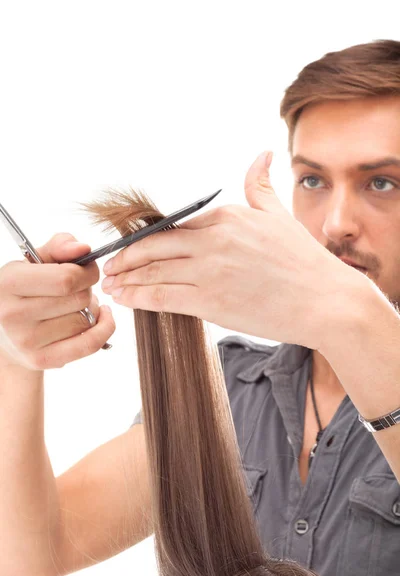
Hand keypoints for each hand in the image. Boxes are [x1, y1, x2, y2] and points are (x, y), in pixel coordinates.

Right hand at [0, 234, 114, 369]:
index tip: (87, 270)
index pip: (66, 279)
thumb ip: (60, 246)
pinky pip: (89, 344)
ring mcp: (26, 341)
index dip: (87, 272)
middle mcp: (13, 314)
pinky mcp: (41, 360)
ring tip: (74, 306)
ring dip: (90, 310)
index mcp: (9, 282)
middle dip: (88, 290)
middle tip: (78, 289)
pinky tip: (101, 317)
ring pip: (85, 320)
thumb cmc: (25, 290)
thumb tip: (84, 248)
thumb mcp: (33, 261)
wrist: (3, 331)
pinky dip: (103, 329)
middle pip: (79, 299)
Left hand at [101, 152, 361, 348]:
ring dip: (126, 279)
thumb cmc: (304, 262)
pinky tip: (125, 299)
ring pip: (153, 271)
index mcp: (225, 216)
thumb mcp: (279, 215)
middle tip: (108, 267)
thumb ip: (259, 186)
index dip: (144, 238)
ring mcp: (209, 270)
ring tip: (110, 285)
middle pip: (153, 246)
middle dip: (125, 258)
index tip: (129, 246)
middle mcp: (212, 239)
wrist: (325, 302)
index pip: (171, 226)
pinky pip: (162, 296)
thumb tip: (261, 154)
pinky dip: (138, 297)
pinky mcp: (210, 301)